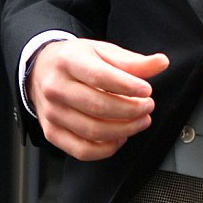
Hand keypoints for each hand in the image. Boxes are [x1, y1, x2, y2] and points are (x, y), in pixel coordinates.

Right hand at [28, 37, 168, 160]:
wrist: (42, 70)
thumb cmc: (75, 61)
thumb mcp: (102, 51)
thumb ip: (132, 61)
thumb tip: (160, 63)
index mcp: (68, 61)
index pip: (100, 77)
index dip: (127, 86)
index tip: (147, 90)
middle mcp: (55, 88)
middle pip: (97, 106)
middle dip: (130, 110)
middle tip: (147, 107)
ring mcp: (52, 113)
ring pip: (92, 131)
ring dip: (124, 130)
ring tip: (140, 121)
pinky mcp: (52, 133)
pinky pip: (82, 150)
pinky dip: (106, 149)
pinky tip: (120, 137)